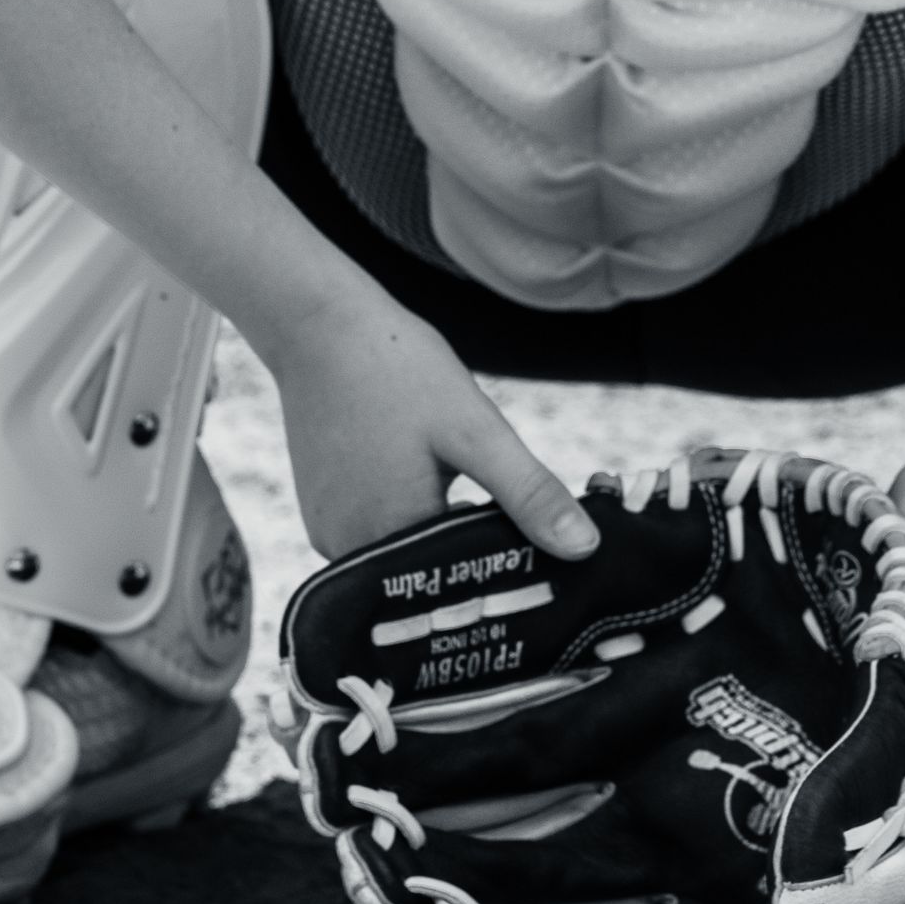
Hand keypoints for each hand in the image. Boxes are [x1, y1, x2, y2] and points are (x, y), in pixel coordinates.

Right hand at [266, 277, 598, 566]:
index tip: (535, 538)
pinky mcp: (322, 513)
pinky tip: (421, 470)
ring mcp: (329, 533)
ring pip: (408, 551)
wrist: (319, 325)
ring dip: (440, 525)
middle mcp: (350, 550)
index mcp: (393, 537)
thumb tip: (585, 550)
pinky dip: (408, 511)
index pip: (468, 579)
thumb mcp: (477, 430)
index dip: (507, 561)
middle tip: (499, 495)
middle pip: (434, 571)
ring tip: (454, 473)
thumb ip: (529, 493)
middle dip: (472, 542)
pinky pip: (378, 531)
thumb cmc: (398, 370)